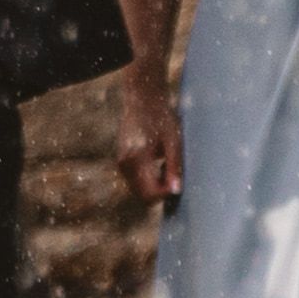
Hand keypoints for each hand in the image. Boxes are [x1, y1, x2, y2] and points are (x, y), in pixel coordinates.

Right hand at [116, 75, 183, 201]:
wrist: (142, 102)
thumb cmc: (162, 119)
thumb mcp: (173, 142)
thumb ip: (174, 167)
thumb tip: (176, 191)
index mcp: (137, 159)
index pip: (150, 193)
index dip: (166, 193)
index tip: (178, 181)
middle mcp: (125, 164)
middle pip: (142, 195)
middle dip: (160, 191)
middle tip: (173, 173)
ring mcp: (121, 163)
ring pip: (138, 190)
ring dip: (154, 185)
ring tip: (165, 164)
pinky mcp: (121, 161)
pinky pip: (135, 181)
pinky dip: (148, 179)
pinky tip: (158, 162)